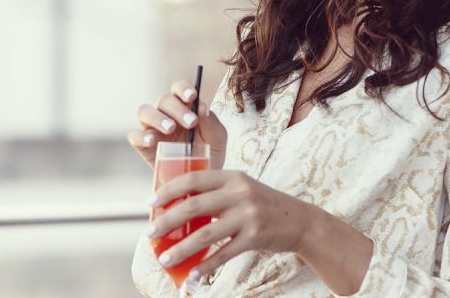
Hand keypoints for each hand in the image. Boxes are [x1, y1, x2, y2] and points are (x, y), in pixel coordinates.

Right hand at [127, 79, 227, 170]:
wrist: (201, 176)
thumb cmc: (210, 152)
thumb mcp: (218, 138)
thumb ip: (212, 122)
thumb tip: (202, 107)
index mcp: (185, 105)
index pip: (179, 87)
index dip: (183, 88)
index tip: (192, 96)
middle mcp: (166, 112)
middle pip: (164, 99)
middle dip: (178, 109)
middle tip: (192, 122)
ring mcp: (152, 127)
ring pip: (145, 111)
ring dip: (158, 117)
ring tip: (170, 129)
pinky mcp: (143, 145)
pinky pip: (134, 135)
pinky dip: (141, 136)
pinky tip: (152, 141)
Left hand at [145, 169, 311, 276]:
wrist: (299, 221)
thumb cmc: (264, 204)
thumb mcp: (243, 189)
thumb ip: (217, 193)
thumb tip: (178, 208)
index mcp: (233, 176)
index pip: (193, 179)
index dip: (168, 190)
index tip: (150, 202)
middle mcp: (240, 193)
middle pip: (194, 206)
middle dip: (166, 221)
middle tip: (149, 232)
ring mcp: (248, 215)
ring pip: (205, 234)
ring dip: (181, 248)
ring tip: (164, 258)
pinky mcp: (254, 237)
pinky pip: (223, 254)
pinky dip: (205, 266)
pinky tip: (192, 274)